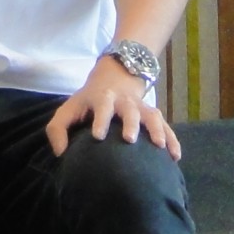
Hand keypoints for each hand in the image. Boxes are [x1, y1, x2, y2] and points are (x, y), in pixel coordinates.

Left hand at [45, 55, 179, 161]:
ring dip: (157, 129)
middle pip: (129, 110)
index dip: (101, 120)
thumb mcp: (68, 109)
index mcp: (102, 99)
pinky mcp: (152, 114)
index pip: (102, 107)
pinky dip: (172, 139)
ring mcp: (140, 107)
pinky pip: (165, 125)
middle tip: (130, 139)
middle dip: (130, 123)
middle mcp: (123, 101)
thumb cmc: (87, 102)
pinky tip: (175, 156)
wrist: (114, 77)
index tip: (98, 136)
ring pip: (152, 115)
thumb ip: (58, 130)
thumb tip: (61, 154)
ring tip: (161, 147)